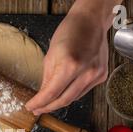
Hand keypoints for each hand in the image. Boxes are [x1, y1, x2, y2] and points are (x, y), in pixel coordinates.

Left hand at [26, 0, 119, 114]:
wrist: (91, 20)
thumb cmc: (70, 32)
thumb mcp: (50, 55)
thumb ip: (47, 79)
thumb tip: (42, 96)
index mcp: (70, 65)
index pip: (51, 93)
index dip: (39, 103)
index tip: (31, 107)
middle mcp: (86, 72)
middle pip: (63, 100)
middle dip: (48, 107)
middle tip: (38, 109)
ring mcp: (96, 75)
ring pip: (73, 98)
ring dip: (59, 102)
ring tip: (48, 102)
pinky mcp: (101, 76)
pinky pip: (83, 91)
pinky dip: (72, 93)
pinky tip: (64, 91)